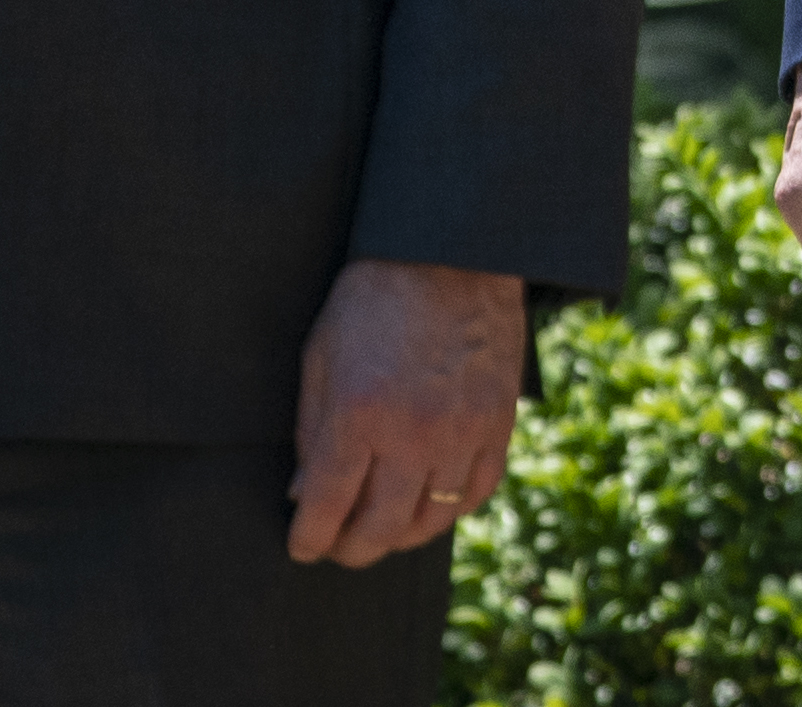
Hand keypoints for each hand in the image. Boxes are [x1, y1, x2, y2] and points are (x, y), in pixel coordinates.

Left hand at [284, 258, 522, 566]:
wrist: (450, 252)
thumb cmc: (372, 301)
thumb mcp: (321, 356)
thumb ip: (311, 431)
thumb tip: (304, 497)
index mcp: (358, 413)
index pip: (325, 507)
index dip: (308, 538)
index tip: (303, 545)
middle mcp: (412, 431)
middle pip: (379, 529)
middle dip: (351, 549)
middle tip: (340, 546)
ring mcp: (462, 429)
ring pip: (431, 520)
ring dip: (401, 536)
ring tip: (384, 528)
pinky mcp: (499, 420)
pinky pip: (477, 490)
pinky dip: (451, 508)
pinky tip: (431, 501)